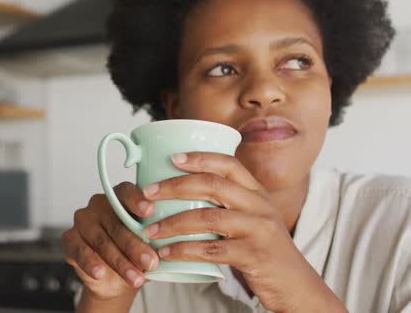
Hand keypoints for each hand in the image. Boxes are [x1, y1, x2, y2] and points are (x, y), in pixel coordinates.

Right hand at [61, 183, 158, 301]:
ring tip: (135, 277)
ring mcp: (83, 220)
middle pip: (117, 223)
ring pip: (101, 240)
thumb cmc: (134, 254)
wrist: (114, 279)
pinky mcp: (69, 239)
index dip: (137, 200)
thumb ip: (153, 237)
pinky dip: (91, 263)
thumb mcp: (148, 244)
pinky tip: (101, 273)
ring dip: (119, 261)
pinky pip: (80, 250)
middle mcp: (100, 204)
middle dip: (135, 245)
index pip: (127, 192)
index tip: (150, 211)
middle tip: (151, 262)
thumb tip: (169, 243)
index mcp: (120, 197)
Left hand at [141, 152, 345, 312]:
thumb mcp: (253, 220)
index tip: (173, 158)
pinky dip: (184, 251)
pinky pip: (211, 250)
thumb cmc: (265, 252)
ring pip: (207, 217)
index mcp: (257, 193)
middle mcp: (259, 205)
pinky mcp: (254, 255)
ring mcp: (258, 229)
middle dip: (174, 186)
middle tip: (148, 193)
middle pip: (212, 185)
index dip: (199, 158)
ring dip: (172, 223)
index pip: (228, 164)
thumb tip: (183, 195)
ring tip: (149, 230)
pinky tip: (167, 254)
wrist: (297, 287)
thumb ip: (228, 206)